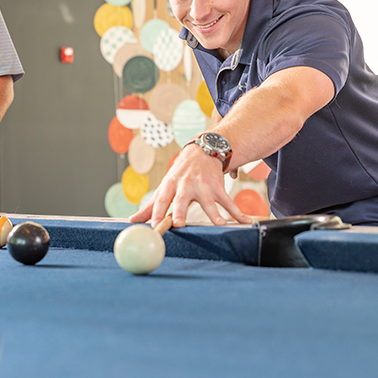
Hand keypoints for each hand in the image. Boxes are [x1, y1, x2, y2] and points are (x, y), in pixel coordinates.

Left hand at [129, 145, 251, 227]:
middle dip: (181, 211)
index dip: (156, 212)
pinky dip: (237, 212)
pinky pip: (229, 201)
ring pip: (209, 201)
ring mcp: (203, 186)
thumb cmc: (179, 175)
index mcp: (170, 185)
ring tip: (220, 224)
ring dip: (215, 213)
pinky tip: (245, 222)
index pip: (161, 199)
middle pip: (182, 199)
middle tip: (180, 224)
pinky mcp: (218, 188)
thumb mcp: (164, 187)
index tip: (154, 225)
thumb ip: (150, 206)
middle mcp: (186, 185)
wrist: (201, 152)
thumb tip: (132, 221)